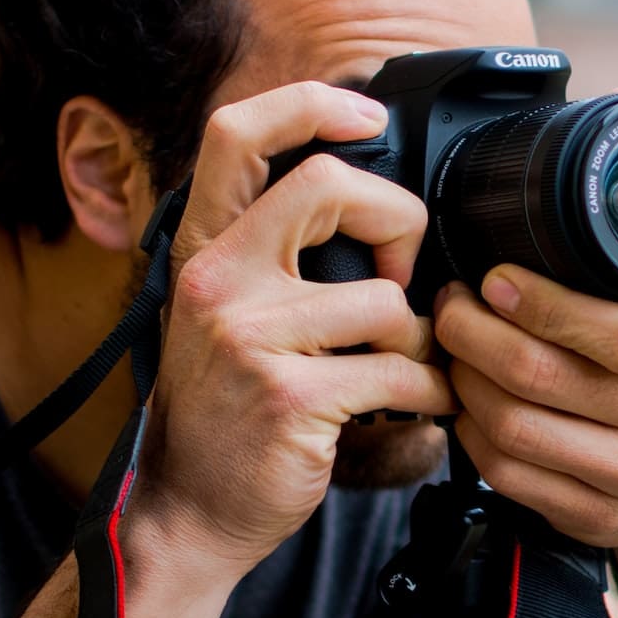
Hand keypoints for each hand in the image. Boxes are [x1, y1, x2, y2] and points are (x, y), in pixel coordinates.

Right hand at [127, 82, 455, 581]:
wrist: (189, 513)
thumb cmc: (225, 411)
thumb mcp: (226, 313)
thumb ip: (273, 253)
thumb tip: (367, 196)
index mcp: (204, 250)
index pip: (235, 134)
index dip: (309, 104)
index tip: (368, 116)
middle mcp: (217, 282)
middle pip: (329, 185)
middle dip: (398, 218)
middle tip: (404, 271)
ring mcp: (250, 339)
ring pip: (386, 298)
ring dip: (419, 337)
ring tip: (405, 365)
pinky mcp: (292, 397)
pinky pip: (400, 370)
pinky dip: (429, 391)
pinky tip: (415, 404)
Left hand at [432, 265, 617, 600]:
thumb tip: (565, 221)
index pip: (615, 332)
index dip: (539, 304)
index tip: (494, 281)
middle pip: (542, 376)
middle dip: (473, 333)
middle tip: (453, 308)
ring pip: (515, 426)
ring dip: (464, 382)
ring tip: (454, 352)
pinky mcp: (597, 517)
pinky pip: (508, 473)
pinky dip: (471, 434)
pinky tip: (468, 405)